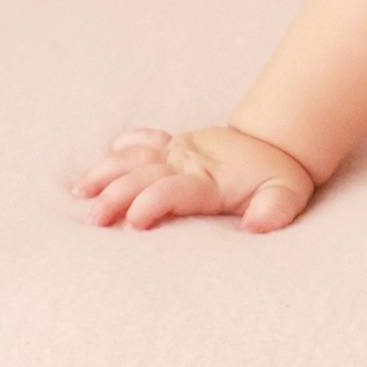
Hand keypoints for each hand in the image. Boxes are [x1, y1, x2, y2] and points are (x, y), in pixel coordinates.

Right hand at [71, 125, 315, 233]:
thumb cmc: (277, 179)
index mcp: (210, 180)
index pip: (175, 189)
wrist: (274, 143)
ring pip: (134, 158)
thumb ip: (274, 210)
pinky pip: (143, 140)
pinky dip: (120, 149)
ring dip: (105, 173)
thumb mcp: (286, 195)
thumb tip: (257, 226)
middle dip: (117, 195)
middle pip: (144, 176)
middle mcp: (188, 162)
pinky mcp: (173, 143)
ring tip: (80, 192)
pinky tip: (96, 167)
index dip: (154, 202)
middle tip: (95, 218)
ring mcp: (178, 150)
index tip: (135, 221)